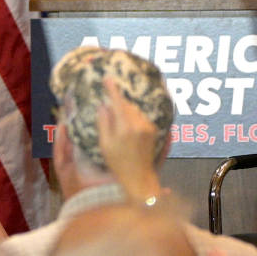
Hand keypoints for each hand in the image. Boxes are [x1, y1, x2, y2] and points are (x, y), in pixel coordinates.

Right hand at [97, 77, 161, 200]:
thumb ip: (104, 122)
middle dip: (118, 103)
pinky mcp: (153, 132)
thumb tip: (103, 106)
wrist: (138, 178)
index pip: (118, 102)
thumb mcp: (105, 143)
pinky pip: (141, 118)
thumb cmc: (117, 163)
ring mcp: (149, 128)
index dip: (112, 89)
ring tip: (117, 121)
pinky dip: (133, 117)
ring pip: (135, 111)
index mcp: (125, 127)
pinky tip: (127, 127)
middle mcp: (140, 125)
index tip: (107, 78)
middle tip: (108, 106)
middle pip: (127, 105)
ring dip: (126, 111)